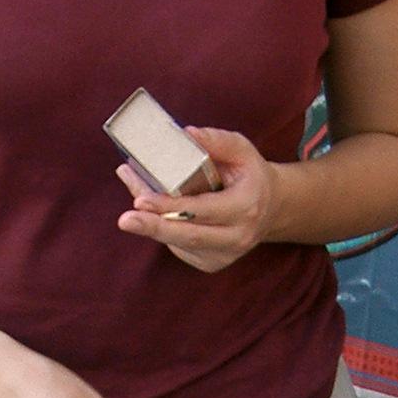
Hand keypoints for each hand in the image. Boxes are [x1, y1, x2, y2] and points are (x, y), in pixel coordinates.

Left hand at [114, 127, 277, 273]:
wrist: (271, 209)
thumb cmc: (250, 175)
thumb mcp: (242, 150)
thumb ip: (217, 140)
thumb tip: (185, 133)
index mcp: (246, 206)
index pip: (203, 210)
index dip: (171, 206)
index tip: (142, 200)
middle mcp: (238, 237)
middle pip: (188, 236)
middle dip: (153, 227)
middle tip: (125, 220)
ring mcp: (225, 255)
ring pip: (180, 244)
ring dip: (153, 226)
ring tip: (132, 211)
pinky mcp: (213, 264)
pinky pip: (180, 249)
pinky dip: (164, 231)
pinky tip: (156, 216)